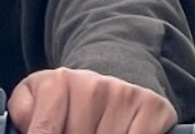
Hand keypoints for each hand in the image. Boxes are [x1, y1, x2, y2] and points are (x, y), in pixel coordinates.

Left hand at [7, 68, 177, 133]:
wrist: (112, 81)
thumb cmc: (69, 100)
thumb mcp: (36, 99)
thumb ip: (25, 111)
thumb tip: (31, 127)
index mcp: (59, 81)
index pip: (45, 132)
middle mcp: (95, 84)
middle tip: (80, 132)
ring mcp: (127, 94)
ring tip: (99, 132)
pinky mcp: (154, 106)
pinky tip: (122, 132)